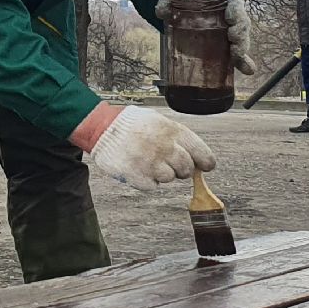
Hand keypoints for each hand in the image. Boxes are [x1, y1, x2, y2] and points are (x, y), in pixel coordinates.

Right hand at [73, 105, 216, 191]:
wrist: (102, 128)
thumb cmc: (132, 124)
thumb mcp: (159, 121)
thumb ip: (178, 137)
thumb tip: (196, 155)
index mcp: (173, 131)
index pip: (202, 154)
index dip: (206, 162)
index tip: (205, 166)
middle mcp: (166, 147)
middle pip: (187, 170)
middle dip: (181, 168)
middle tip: (168, 162)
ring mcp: (152, 163)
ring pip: (169, 178)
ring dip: (161, 173)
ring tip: (148, 160)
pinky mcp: (138, 176)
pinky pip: (152, 186)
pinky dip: (146, 179)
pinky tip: (138, 166)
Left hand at [156, 0, 263, 76]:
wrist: (187, 16)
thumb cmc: (186, 6)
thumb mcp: (175, 1)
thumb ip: (167, 3)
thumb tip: (160, 11)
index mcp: (224, 3)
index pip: (235, 4)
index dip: (236, 11)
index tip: (229, 19)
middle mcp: (232, 17)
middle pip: (242, 24)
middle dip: (240, 34)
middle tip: (232, 40)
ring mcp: (232, 33)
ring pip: (243, 40)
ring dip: (243, 49)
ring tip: (236, 56)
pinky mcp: (229, 48)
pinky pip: (240, 56)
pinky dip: (245, 64)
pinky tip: (248, 71)